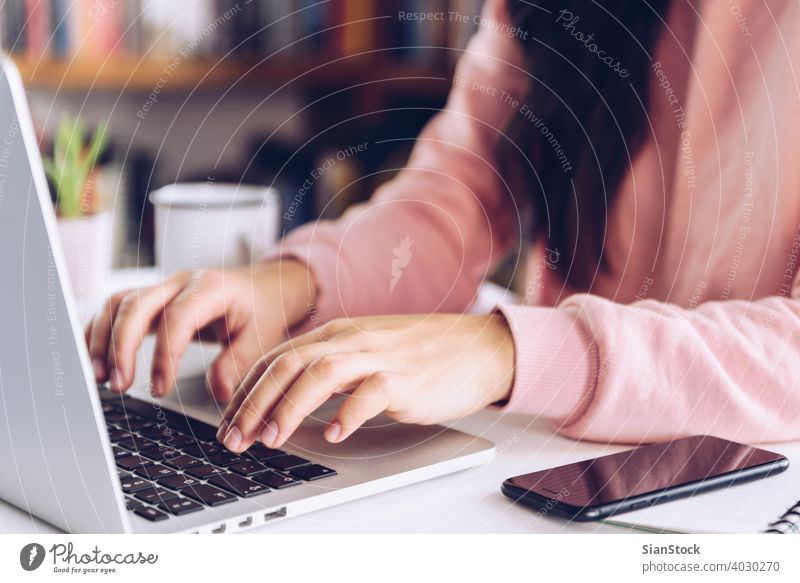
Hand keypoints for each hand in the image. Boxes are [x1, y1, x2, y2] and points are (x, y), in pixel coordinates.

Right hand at [84, 260, 315, 401]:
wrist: (262, 288)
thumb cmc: (261, 310)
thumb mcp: (261, 336)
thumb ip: (238, 363)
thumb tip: (218, 392)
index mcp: (211, 288)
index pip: (177, 317)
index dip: (164, 354)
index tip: (160, 388)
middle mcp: (181, 282)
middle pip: (137, 305)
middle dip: (121, 346)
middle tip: (119, 385)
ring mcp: (164, 287)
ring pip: (119, 303)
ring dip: (103, 339)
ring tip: (102, 377)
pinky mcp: (153, 298)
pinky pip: (117, 307)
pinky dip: (99, 330)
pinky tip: (93, 358)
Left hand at [217, 314, 514, 451]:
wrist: (477, 347)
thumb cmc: (421, 355)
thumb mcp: (366, 354)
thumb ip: (330, 370)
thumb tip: (289, 401)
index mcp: (337, 334)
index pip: (276, 358)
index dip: (245, 392)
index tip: (229, 424)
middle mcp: (351, 340)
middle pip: (287, 365)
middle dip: (253, 404)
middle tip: (235, 439)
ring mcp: (379, 356)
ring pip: (319, 374)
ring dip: (289, 408)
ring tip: (271, 438)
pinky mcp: (406, 378)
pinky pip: (371, 393)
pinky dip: (348, 414)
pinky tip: (335, 436)